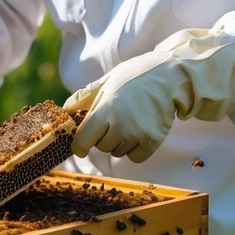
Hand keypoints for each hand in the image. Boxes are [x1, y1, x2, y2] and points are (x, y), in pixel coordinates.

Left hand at [64, 28, 234, 162]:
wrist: (169, 77)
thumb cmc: (134, 76)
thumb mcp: (107, 81)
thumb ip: (85, 96)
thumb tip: (65, 110)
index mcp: (105, 108)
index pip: (83, 140)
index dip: (79, 145)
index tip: (81, 146)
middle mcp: (120, 124)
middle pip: (101, 147)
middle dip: (104, 137)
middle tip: (115, 120)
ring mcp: (137, 133)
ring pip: (118, 152)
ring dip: (120, 142)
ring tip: (130, 121)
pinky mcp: (153, 140)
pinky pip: (135, 157)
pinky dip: (136, 149)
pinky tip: (140, 131)